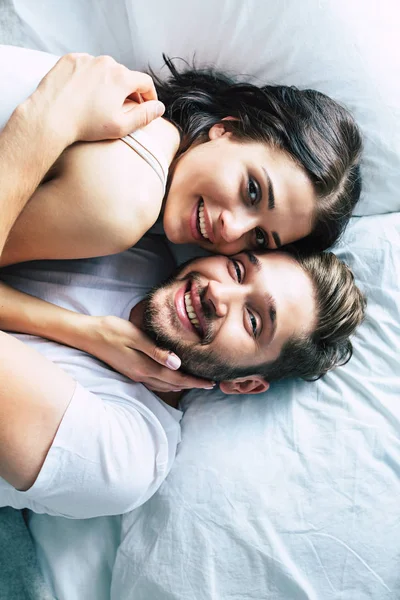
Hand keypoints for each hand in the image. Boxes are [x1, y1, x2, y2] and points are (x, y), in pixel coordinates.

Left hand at [29, 53, 164, 144]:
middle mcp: (106, 63)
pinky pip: (86, 66)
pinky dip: (89, 77)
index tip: (147, 106)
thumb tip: (160, 108)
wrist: (50, 117)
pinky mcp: (70, 59)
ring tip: (100, 101)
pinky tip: (83, 93)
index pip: (145, 82)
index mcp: (122, 78)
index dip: (149, 95)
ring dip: (107, 82)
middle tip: (122, 107)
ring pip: (105, 70)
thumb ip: (144, 116)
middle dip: (127, 90)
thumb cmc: (86, 125)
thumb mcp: (121, 127)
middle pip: (125, 75)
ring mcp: (87, 59)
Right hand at [86, 315, 214, 392]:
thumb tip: (177, 364)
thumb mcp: (135, 337)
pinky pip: (154, 382)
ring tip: (194, 382)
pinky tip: (171, 378)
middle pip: (172, 384)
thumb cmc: (111, 330)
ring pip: (163, 386)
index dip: (194, 381)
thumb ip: (157, 351)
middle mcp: (141, 375)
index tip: (210, 383)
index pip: (176, 378)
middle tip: (208, 383)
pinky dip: (167, 383)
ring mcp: (134, 375)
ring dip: (179, 385)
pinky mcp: (130, 371)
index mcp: (144, 367)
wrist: (87, 335)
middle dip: (191, 385)